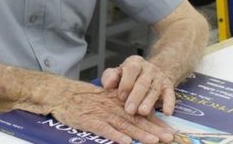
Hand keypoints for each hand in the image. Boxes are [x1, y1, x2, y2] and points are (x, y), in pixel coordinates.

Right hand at [51, 81, 174, 143]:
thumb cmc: (83, 98)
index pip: (139, 111)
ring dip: (139, 134)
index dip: (155, 121)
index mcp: (118, 101)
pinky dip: (115, 135)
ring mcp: (101, 113)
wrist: (62, 94)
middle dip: (154, 129)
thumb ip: (120, 105)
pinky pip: (104, 128)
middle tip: (169, 137)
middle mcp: (113, 106)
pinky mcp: (90, 121)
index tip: (169, 129)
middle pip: (136, 119)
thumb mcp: (104, 98)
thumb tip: (138, 117)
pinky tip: (126, 142)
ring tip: (154, 141)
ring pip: (124, 124)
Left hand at [101, 55, 175, 116]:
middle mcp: (148, 68)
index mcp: (134, 63)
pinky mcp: (168, 87)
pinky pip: (170, 95)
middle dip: (136, 96)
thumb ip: (110, 77)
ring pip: (155, 89)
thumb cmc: (129, 76)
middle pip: (143, 82)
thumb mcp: (118, 73)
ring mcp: (159, 77)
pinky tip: (167, 113)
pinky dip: (169, 104)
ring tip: (143, 112)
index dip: (126, 84)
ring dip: (149, 101)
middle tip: (129, 110)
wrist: (151, 71)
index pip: (131, 70)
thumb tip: (106, 85)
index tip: (120, 97)